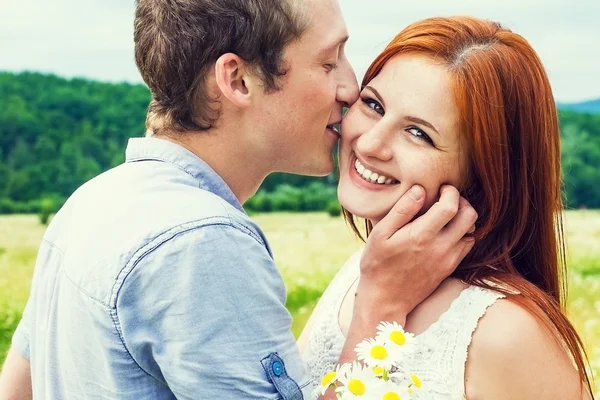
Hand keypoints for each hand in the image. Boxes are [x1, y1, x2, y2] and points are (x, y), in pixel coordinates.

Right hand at [354, 184, 476, 327]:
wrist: (384, 300)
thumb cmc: (377, 265)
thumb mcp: (380, 235)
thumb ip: (401, 211)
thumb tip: (420, 190)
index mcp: (422, 236)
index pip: (451, 206)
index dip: (450, 192)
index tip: (440, 188)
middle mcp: (440, 248)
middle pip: (469, 217)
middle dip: (462, 202)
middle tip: (446, 199)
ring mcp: (448, 260)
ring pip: (472, 232)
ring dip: (463, 219)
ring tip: (446, 215)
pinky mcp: (449, 269)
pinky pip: (466, 246)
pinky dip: (462, 234)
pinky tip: (445, 232)